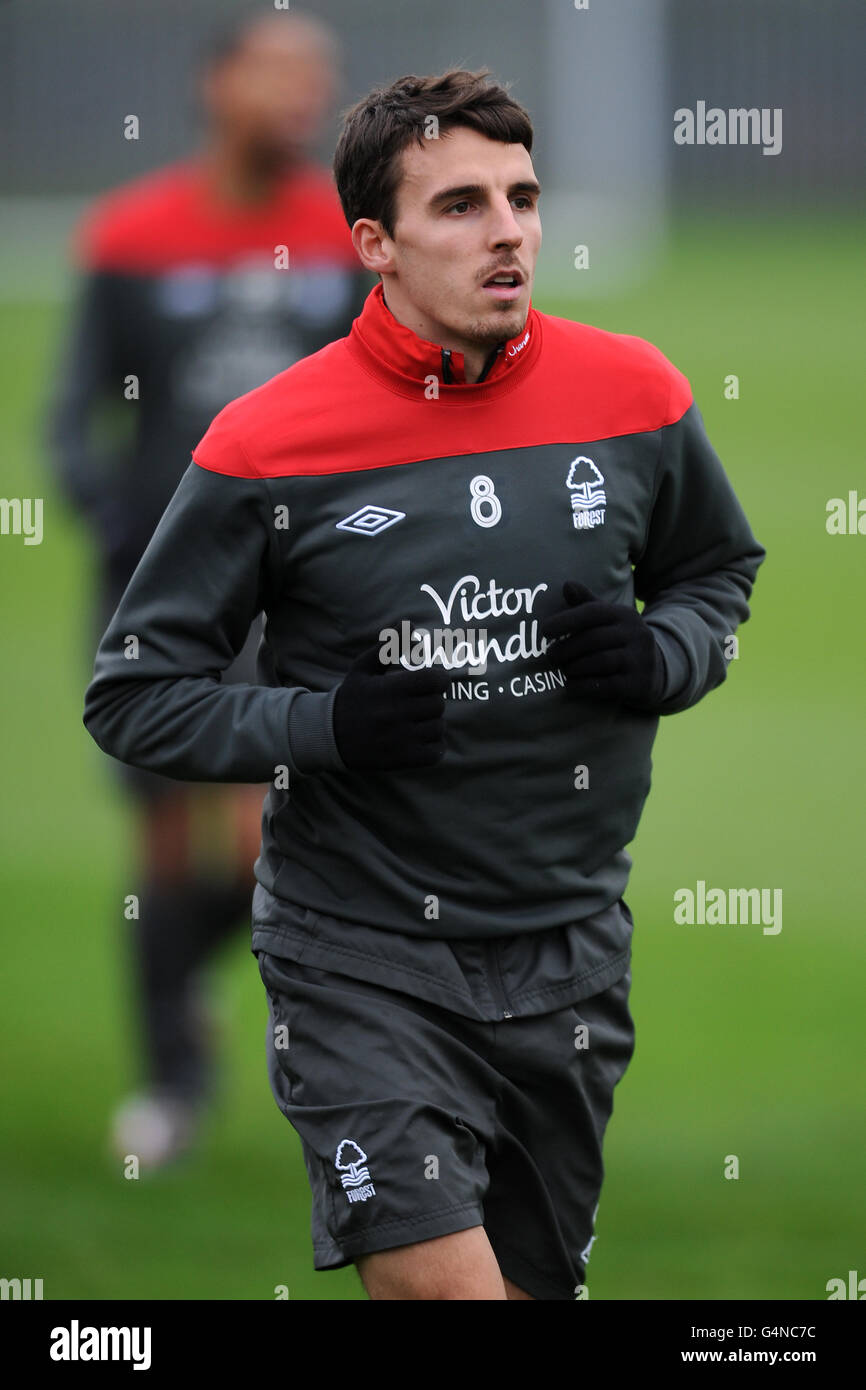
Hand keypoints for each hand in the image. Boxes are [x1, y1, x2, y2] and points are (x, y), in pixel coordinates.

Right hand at [332, 634, 447, 770]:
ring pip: (438, 728)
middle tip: (417, 702)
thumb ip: (389, 646)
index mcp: (389, 689)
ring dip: (432, 723)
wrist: (328, 736)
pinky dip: (434, 747)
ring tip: (416, 721)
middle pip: (438, 704)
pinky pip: (436, 753)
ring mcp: (400, 739)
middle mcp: (396, 714)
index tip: (430, 681)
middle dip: (431, 701)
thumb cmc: (352, 697)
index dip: (438, 678)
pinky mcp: (402, 759)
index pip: (436, 680)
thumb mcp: (364, 668)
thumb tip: (410, 624)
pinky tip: (420, 739)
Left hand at [540, 581, 665, 709]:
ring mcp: (640, 660)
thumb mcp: (608, 619)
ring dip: (574, 667)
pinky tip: (571, 686)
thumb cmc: (620, 641)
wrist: (655, 671)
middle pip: (593, 639)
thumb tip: (566, 585)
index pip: (593, 612)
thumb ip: (586, 603)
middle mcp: (636, 634)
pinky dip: (583, 686)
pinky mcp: (639, 684)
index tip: (545, 630)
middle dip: (566, 649)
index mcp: (625, 615)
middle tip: (551, 656)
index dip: (566, 620)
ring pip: (599, 662)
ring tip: (563, 669)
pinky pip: (606, 685)